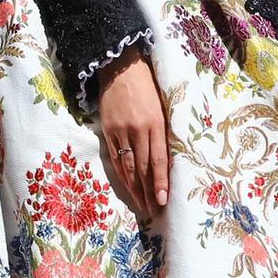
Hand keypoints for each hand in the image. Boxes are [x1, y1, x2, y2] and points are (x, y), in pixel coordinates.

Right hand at [96, 52, 169, 217]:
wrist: (120, 68)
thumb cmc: (148, 85)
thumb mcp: (162, 106)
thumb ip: (164, 131)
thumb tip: (169, 158)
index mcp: (155, 123)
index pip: (159, 160)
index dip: (160, 182)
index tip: (163, 200)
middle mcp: (137, 130)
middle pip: (143, 167)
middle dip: (148, 191)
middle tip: (153, 210)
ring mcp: (120, 131)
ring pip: (128, 166)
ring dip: (135, 188)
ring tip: (141, 204)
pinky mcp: (108, 130)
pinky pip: (115, 157)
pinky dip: (122, 174)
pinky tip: (127, 186)